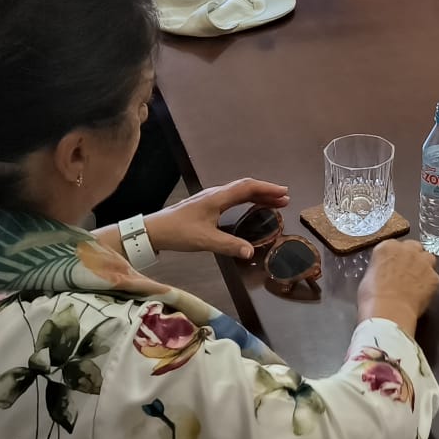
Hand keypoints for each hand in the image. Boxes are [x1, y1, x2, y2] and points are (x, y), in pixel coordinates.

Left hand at [144, 179, 289, 259]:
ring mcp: (210, 198)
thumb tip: (251, 252)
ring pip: (239, 191)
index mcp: (218, 198)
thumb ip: (229, 245)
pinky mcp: (206, 204)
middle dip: (266, 191)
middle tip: (284, 198)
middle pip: (246, 187)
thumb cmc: (179, 232)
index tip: (284, 192)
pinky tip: (250, 206)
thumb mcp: (205, 240)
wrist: (154, 229)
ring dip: (257, 195)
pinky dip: (246, 199)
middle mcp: (216, 193)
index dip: (267, 189)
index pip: (247, 187)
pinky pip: (232, 197)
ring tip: (274, 202)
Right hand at [357, 239, 438, 330]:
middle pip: (414, 247)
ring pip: (428, 258)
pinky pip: (433, 277)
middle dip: (412, 257)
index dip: (395, 257)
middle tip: (407, 272)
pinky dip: (429, 284)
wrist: (388, 311)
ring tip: (416, 282)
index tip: (394, 265)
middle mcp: (407, 250)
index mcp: (387, 247)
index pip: (395, 245)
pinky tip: (421, 295)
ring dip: (424, 267)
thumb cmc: (372, 297)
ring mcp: (423, 262)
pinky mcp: (434, 277)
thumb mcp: (369, 276)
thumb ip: (381, 267)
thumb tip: (385, 273)